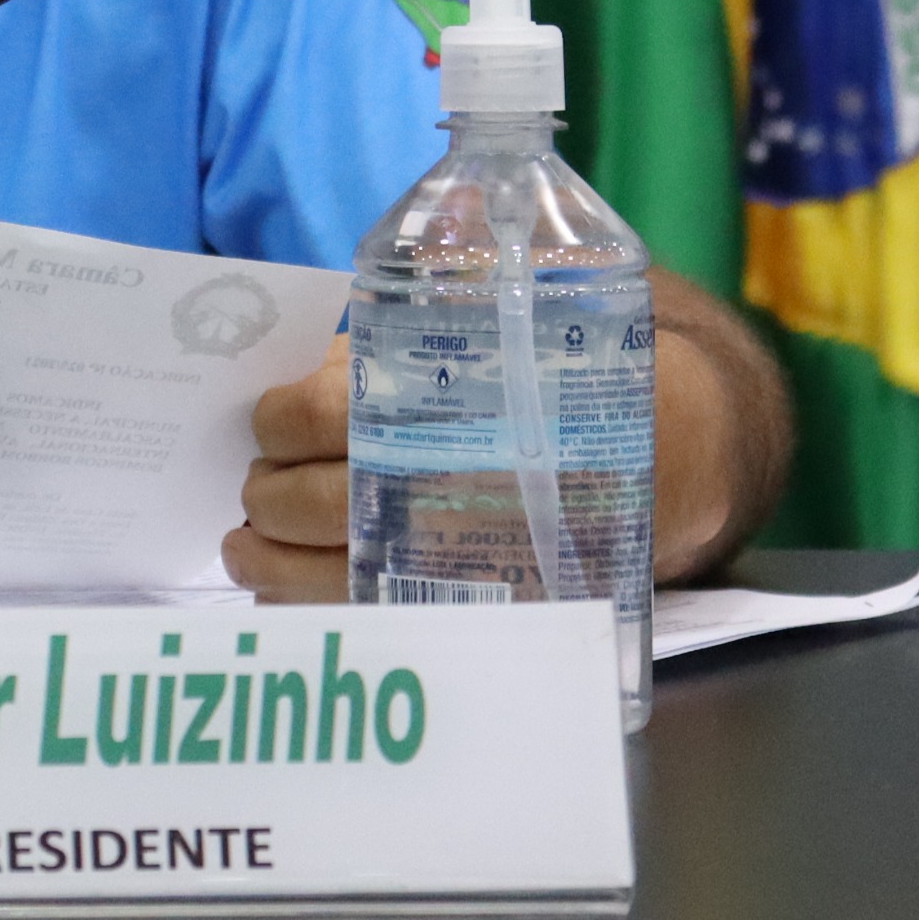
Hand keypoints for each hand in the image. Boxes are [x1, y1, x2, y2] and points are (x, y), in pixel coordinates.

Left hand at [214, 272, 790, 602]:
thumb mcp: (504, 308)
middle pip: (302, 502)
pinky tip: (286, 592)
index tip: (268, 421)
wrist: (674, 446)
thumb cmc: (574, 370)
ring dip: (265, 563)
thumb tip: (339, 314)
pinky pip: (365, 617)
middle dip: (264, 495)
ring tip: (244, 549)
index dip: (274, 421)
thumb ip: (422, 302)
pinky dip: (309, 609)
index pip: (308, 417)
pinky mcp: (468, 603)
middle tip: (255, 487)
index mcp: (429, 410)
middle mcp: (430, 491)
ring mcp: (447, 559)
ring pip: (319, 576)